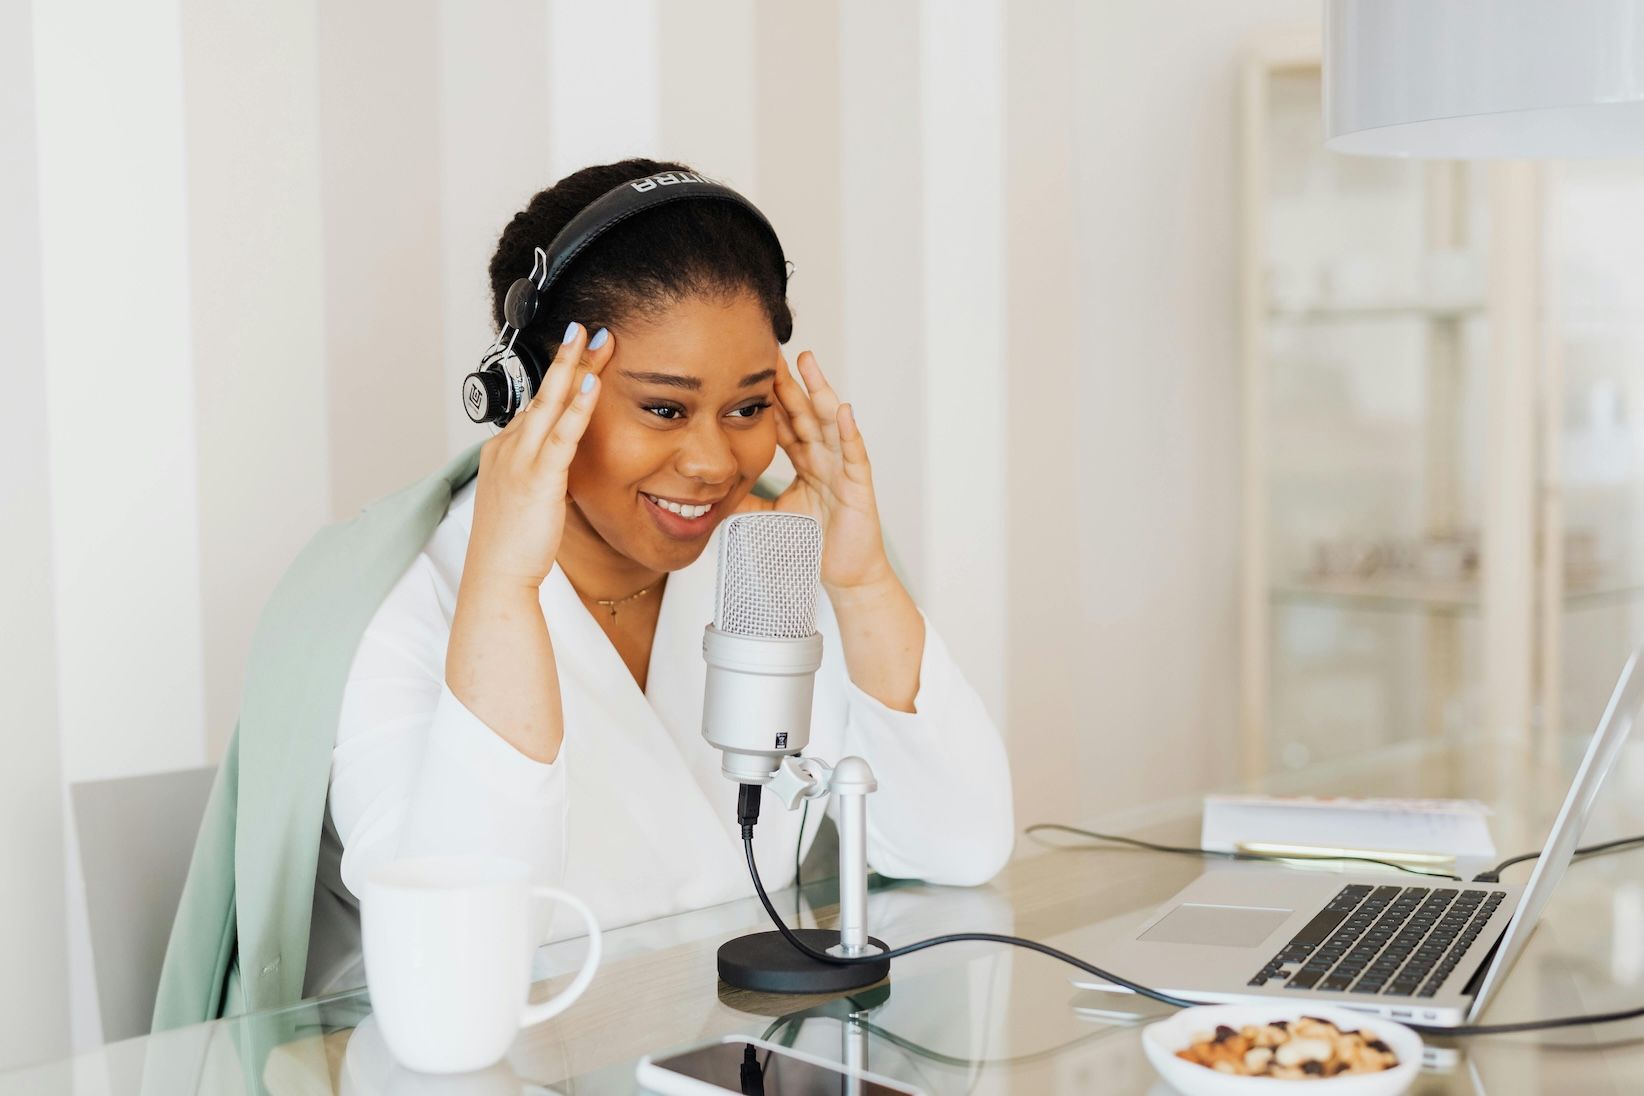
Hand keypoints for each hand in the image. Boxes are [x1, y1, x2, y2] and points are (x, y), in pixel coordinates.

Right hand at [463, 324, 614, 590]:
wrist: (496, 577)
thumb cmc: (509, 547)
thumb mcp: (524, 499)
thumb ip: (541, 474)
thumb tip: (559, 462)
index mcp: (503, 453)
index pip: (535, 407)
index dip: (559, 380)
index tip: (578, 357)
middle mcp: (508, 449)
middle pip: (543, 394)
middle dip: (567, 360)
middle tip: (587, 329)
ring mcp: (520, 461)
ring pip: (550, 404)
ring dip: (574, 368)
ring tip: (595, 341)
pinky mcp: (538, 479)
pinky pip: (562, 435)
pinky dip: (578, 408)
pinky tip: (592, 385)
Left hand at [763, 351, 893, 591]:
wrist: (845, 574)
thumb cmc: (814, 544)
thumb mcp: (769, 516)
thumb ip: (745, 499)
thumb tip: (709, 489)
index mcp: (806, 462)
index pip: (784, 422)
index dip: (769, 397)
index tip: (750, 369)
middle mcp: (824, 458)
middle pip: (804, 413)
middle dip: (790, 382)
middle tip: (774, 351)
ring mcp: (842, 468)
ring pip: (828, 423)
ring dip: (819, 391)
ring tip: (809, 363)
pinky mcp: (858, 485)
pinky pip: (853, 453)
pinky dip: (847, 431)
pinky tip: (841, 411)